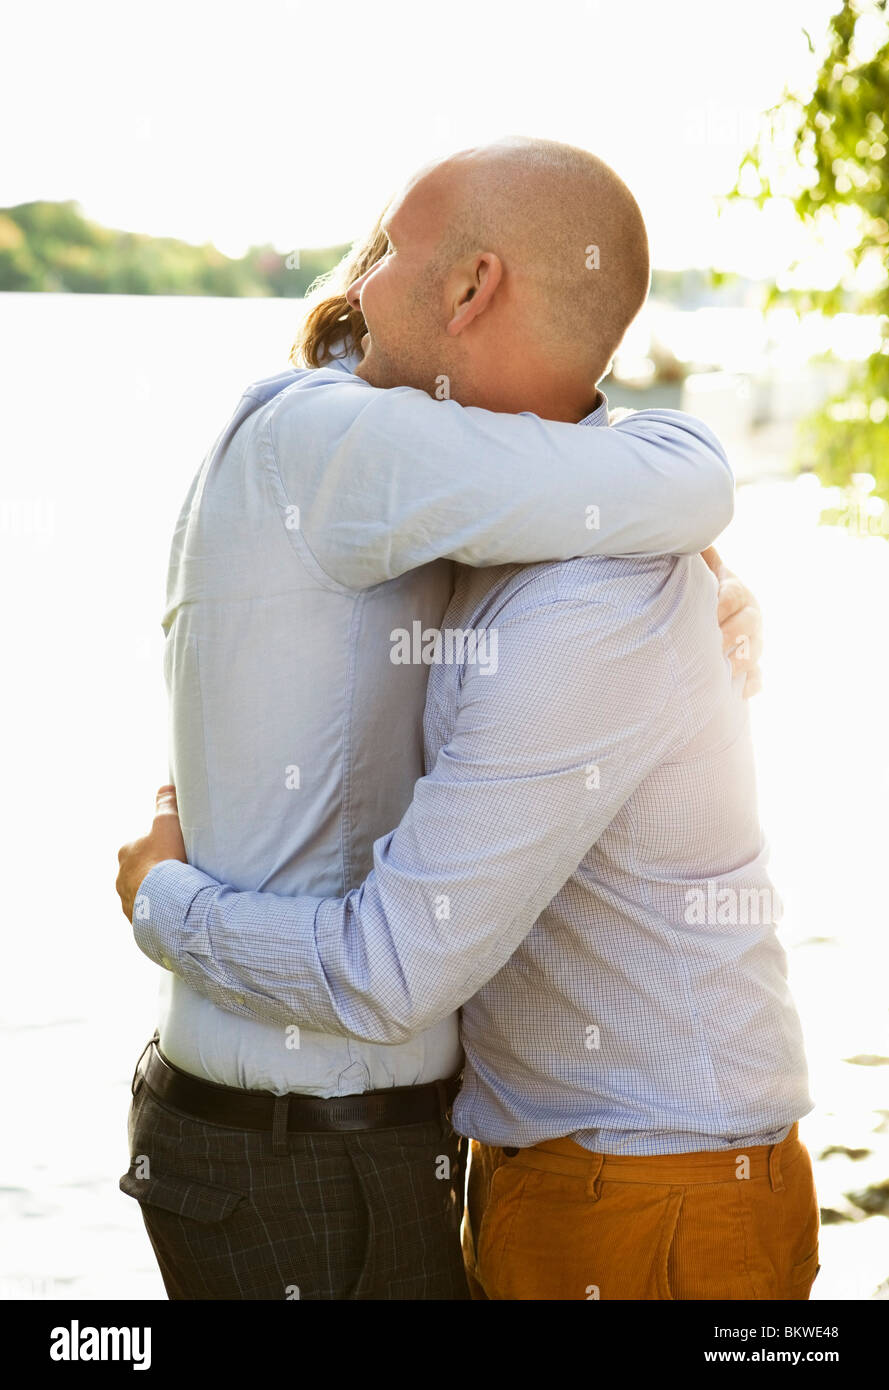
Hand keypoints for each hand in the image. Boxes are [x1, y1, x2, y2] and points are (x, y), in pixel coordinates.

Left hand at [116, 785, 186, 923]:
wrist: (167, 902)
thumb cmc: (166, 859)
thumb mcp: (168, 823)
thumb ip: (166, 804)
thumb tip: (166, 787)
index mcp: (126, 853)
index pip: (140, 846)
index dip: (158, 846)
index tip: (174, 850)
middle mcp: (121, 878)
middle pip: (140, 871)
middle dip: (156, 872)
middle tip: (179, 872)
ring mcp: (128, 901)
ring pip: (144, 894)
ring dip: (157, 893)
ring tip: (179, 895)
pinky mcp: (137, 921)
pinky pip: (149, 915)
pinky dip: (160, 912)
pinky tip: (175, 911)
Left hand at [701, 547, 763, 698]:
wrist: (718, 617)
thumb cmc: (704, 592)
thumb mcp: (704, 570)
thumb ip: (698, 553)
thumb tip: (681, 530)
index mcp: (738, 592)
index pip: (733, 596)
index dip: (720, 604)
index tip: (707, 611)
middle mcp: (750, 617)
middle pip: (748, 625)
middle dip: (731, 634)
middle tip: (713, 642)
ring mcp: (754, 644)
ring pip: (754, 653)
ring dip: (741, 661)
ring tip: (722, 669)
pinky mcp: (752, 668)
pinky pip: (757, 679)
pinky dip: (750, 685)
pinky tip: (738, 691)